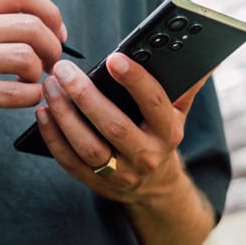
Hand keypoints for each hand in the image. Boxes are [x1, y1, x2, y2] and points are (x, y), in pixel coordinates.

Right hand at [0, 0, 66, 153]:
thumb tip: (52, 26)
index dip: (50, 13)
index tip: (58, 35)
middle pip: (29, 26)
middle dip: (52, 48)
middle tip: (51, 64)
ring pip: (25, 57)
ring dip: (40, 74)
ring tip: (33, 81)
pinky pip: (14, 92)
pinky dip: (31, 96)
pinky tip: (27, 97)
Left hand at [35, 52, 211, 202]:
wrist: (152, 186)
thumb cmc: (157, 134)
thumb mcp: (176, 113)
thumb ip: (183, 85)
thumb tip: (203, 57)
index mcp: (168, 132)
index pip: (155, 103)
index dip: (136, 80)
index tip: (114, 58)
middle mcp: (146, 155)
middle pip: (113, 126)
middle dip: (85, 96)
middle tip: (62, 70)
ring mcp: (119, 174)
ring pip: (87, 145)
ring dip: (64, 115)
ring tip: (49, 87)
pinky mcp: (94, 183)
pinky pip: (69, 160)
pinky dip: (52, 137)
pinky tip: (42, 113)